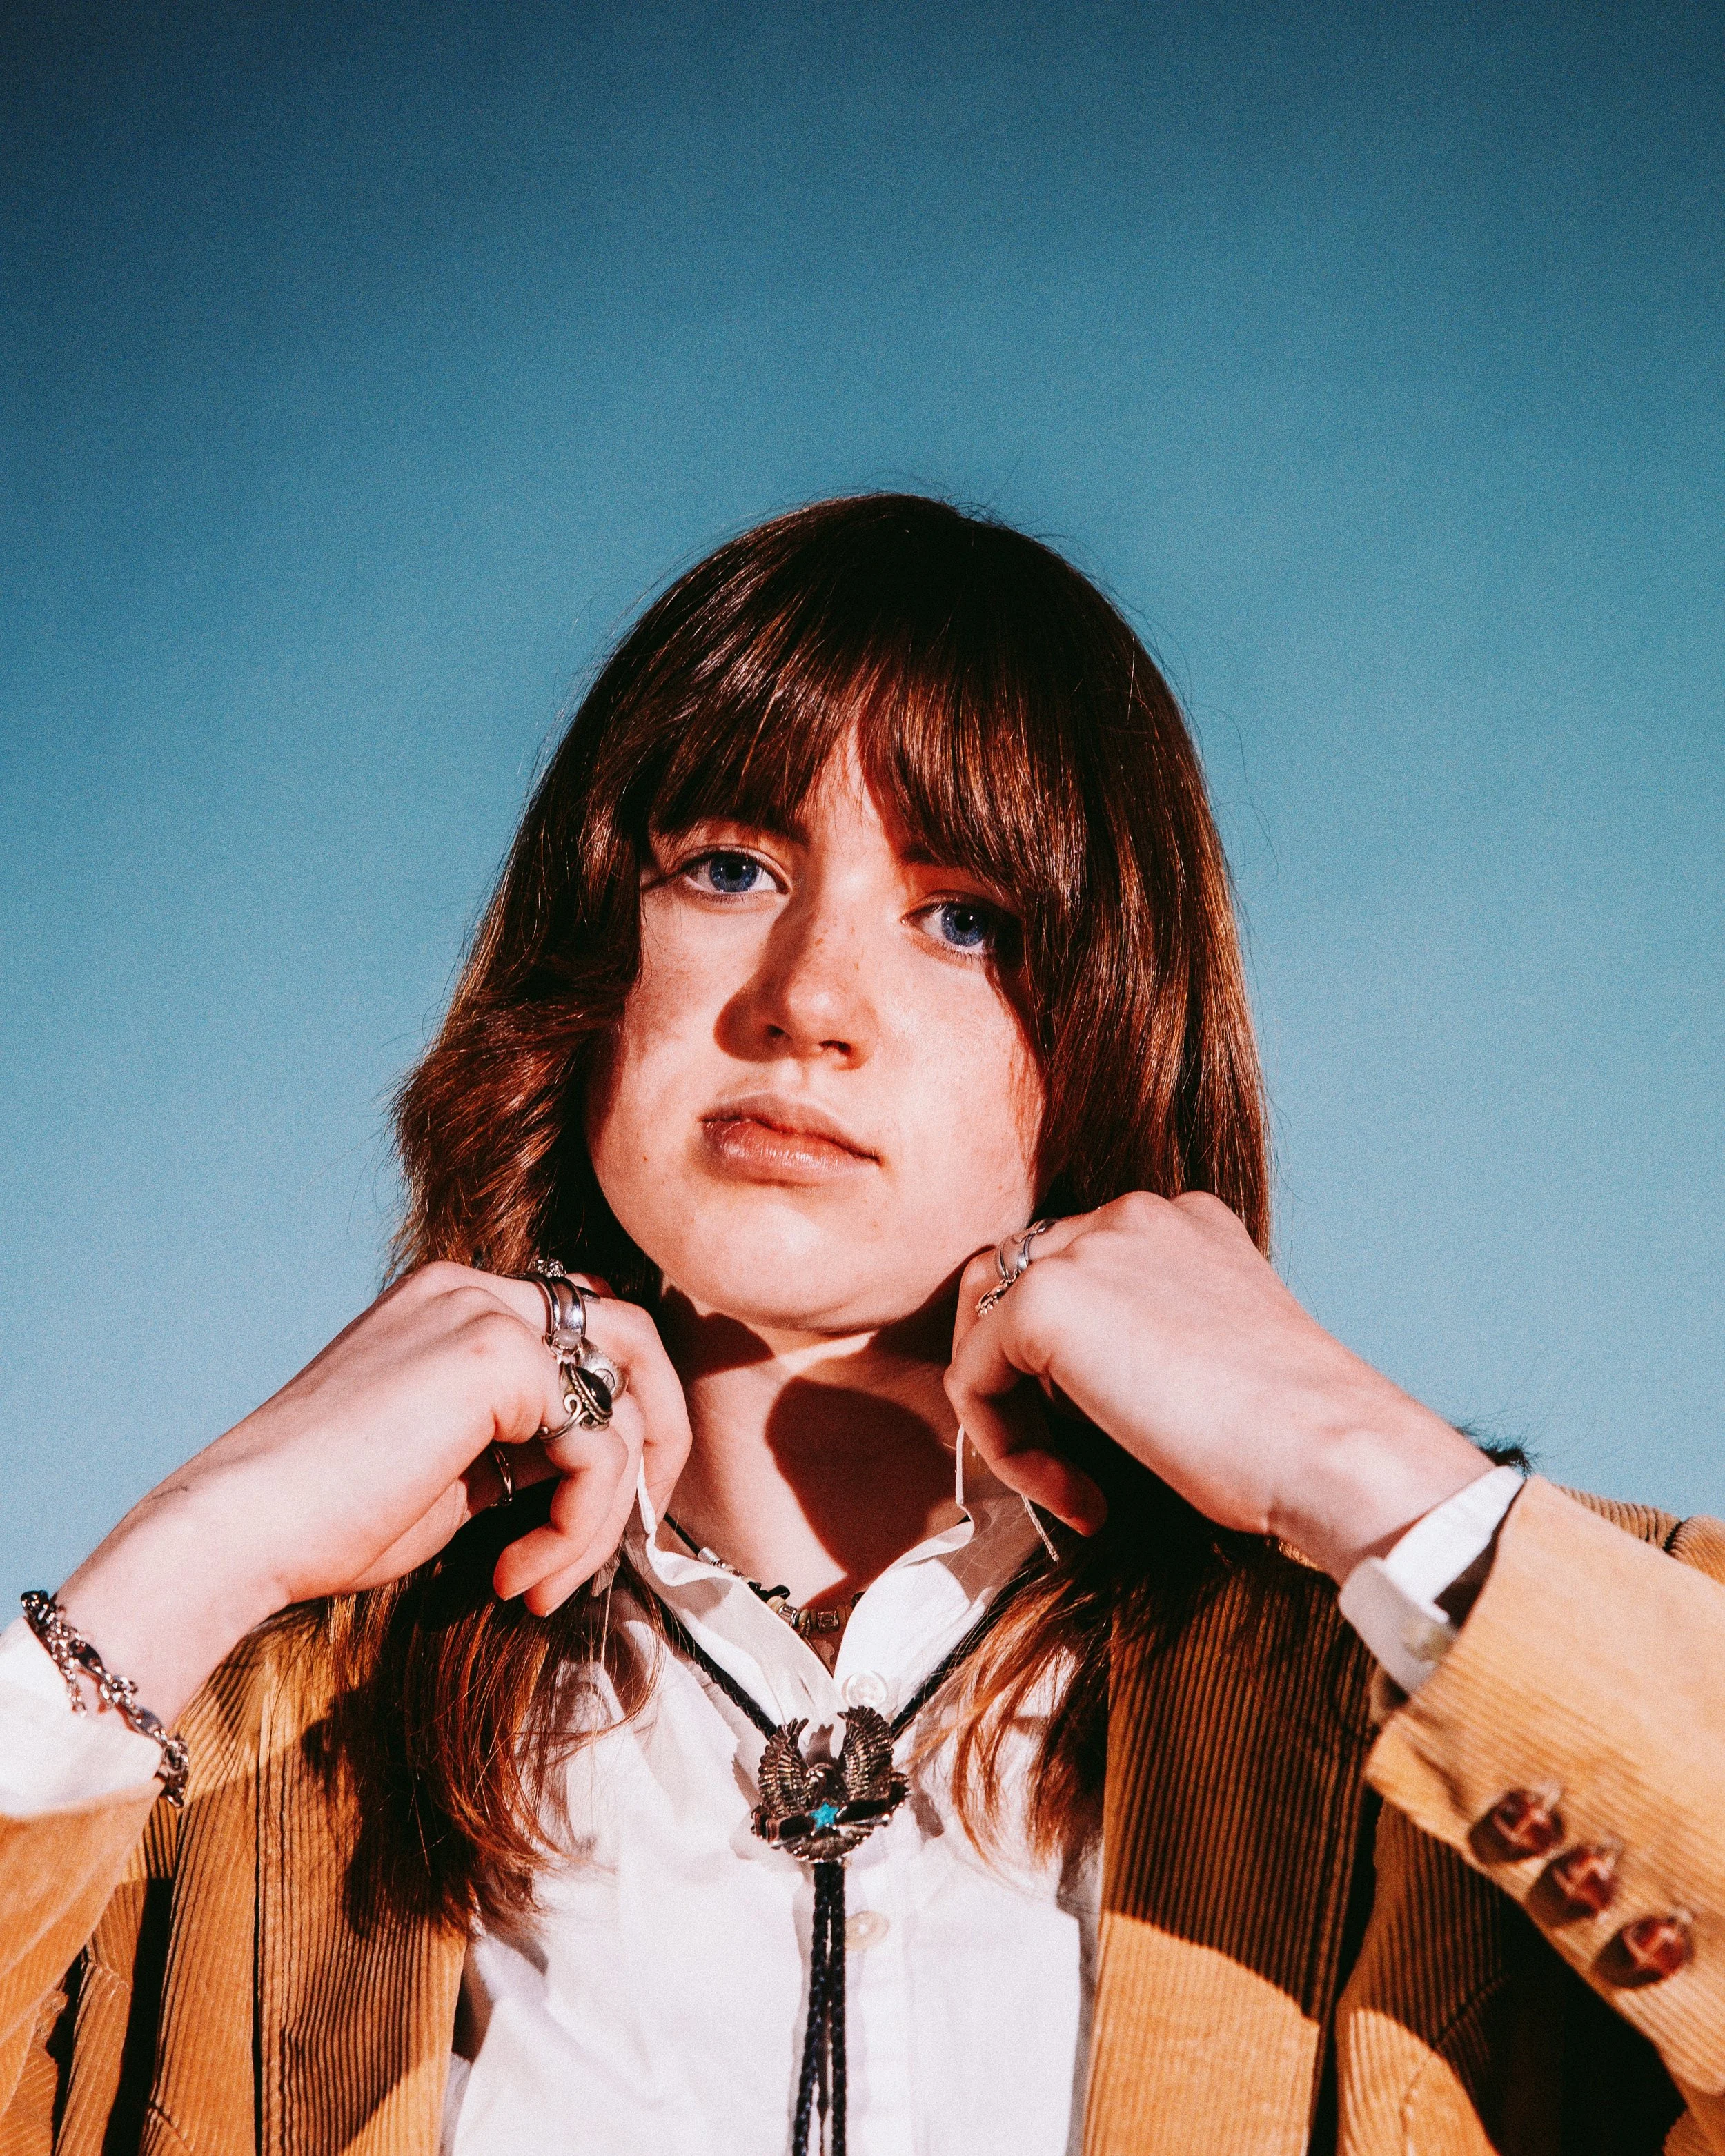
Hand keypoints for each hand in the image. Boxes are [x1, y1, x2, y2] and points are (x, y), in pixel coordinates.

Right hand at [57, 1264, 690, 1721]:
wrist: (238, 1530)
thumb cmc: (330, 1515)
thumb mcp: (452, 1459)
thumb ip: (526, 1433)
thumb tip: (609, 1456)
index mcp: (455, 1301)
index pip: (589, 1331)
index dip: (622, 1418)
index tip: (604, 1512)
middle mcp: (474, 1289)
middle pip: (634, 1341)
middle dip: (657, 1445)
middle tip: (638, 1538)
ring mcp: (486, 1316)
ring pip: (621, 1407)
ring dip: (604, 1518)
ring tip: (541, 1585)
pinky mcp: (497, 1361)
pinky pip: (597, 1449)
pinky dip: (579, 1527)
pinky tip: (517, 1575)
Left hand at [945, 1192, 1486, 1580]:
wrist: (1331, 1450)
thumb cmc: (1288, 1435)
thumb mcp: (1210, 1356)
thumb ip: (1144, 1338)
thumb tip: (1077, 1381)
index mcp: (1178, 1223)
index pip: (1070, 1269)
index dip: (1062, 1365)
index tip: (1106, 1446)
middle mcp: (1130, 1215)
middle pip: (1010, 1281)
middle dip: (1017, 1377)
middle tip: (1064, 1463)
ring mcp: (1087, 1246)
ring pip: (983, 1327)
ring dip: (1008, 1412)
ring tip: (1067, 1483)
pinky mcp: (1047, 1298)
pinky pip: (974, 1376)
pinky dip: (1007, 1447)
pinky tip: (1076, 1494)